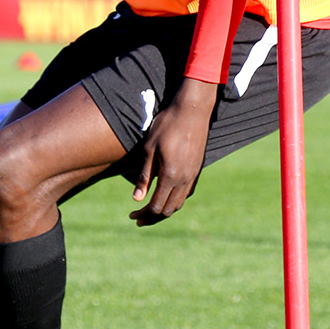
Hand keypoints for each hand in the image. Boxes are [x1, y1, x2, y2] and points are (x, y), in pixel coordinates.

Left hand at [129, 78, 217, 225]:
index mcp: (170, 176)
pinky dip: (176, 201)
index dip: (143, 214)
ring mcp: (193, 175)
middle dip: (152, 217)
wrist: (192, 110)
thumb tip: (136, 199)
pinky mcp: (197, 169)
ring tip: (151, 211)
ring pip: (179, 203)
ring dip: (165, 210)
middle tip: (138, 218)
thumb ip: (144, 175)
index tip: (132, 215)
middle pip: (168, 210)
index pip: (156, 206)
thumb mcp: (149, 149)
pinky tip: (167, 197)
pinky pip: (187, 193)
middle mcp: (184, 179)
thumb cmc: (167, 126)